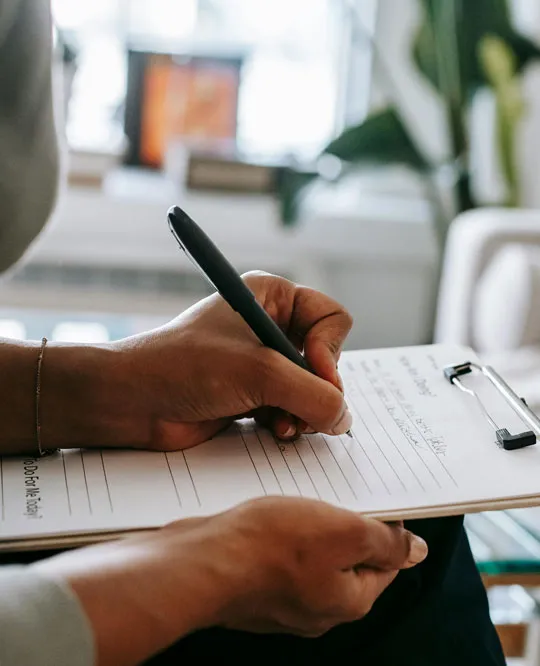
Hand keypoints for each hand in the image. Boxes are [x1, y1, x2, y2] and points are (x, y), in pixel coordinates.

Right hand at [36, 497, 427, 665]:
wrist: (199, 562)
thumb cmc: (269, 547)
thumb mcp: (343, 532)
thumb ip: (385, 542)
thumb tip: (416, 551)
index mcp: (348, 601)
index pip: (386, 563)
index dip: (386, 527)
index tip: (375, 498)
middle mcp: (318, 608)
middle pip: (347, 559)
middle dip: (344, 523)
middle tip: (334, 492)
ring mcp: (283, 600)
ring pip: (311, 554)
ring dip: (310, 525)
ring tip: (298, 498)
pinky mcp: (255, 586)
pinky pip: (280, 556)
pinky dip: (280, 533)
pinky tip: (269, 514)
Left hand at [43, 272, 352, 450]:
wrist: (133, 401)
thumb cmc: (185, 367)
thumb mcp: (259, 372)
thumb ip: (314, 395)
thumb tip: (344, 419)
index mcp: (272, 297)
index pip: (332, 319)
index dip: (330, 351)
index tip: (314, 375)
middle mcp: (270, 325)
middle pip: (326, 358)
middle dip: (316, 388)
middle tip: (301, 408)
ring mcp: (261, 361)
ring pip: (311, 388)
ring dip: (303, 411)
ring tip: (284, 424)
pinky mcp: (253, 393)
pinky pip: (292, 408)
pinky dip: (289, 422)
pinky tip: (274, 430)